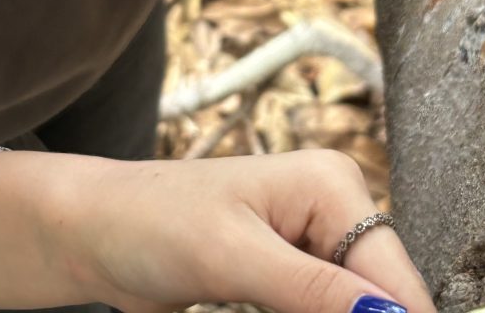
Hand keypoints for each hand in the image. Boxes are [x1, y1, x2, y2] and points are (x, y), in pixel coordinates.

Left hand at [59, 150, 435, 312]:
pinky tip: (256, 310)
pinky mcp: (289, 273)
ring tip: (249, 305)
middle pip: (378, 296)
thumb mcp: (232, 257)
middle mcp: (331, 209)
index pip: (393, 275)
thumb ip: (313, 289)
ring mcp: (311, 243)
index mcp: (331, 185)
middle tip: (273, 310)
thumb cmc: (150, 223)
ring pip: (352, 307)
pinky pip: (322, 310)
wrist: (91, 232)